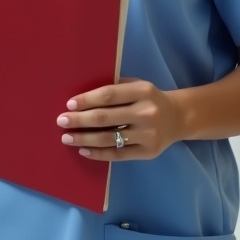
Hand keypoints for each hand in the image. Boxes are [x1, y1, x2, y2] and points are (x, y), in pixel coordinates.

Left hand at [57, 78, 183, 160]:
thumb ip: (116, 89)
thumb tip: (82, 98)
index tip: (69, 104)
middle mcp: (146, 113)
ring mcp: (148, 135)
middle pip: (105, 118)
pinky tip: (83, 150)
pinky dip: (98, 153)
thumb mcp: (138, 86)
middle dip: (79, 120)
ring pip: (108, 138)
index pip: (109, 95)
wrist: (178, 118)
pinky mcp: (147, 152)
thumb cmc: (149, 99)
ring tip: (67, 137)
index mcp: (143, 91)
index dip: (87, 100)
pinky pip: (117, 154)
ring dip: (84, 138)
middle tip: (61, 121)